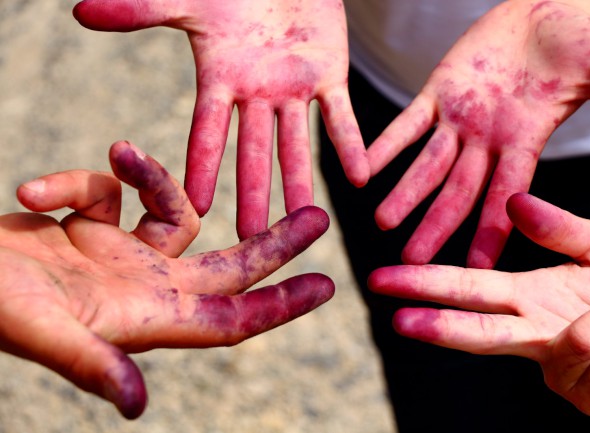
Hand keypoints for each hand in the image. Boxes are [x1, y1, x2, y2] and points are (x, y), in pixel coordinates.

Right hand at [1, 141, 332, 418]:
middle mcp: (146, 285)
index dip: (281, 306)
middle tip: (320, 215)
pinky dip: (83, 179)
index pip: (233, 318)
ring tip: (118, 154)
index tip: (327, 286)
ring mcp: (121, 254)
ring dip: (156, 177)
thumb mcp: (42, 333)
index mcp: (149, 317)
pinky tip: (36, 191)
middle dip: (275, 242)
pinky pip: (110, 189)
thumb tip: (136, 406)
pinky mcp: (93, 226)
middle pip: (231, 267)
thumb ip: (91, 363)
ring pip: (177, 211)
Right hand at [72, 0, 368, 237]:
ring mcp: (294, 89)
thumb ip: (141, 9)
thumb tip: (79, 10)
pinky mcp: (330, 77)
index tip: (197, 210)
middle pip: (253, 152)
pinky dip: (350, 144)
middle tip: (250, 240)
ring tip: (305, 224)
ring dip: (300, 183)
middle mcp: (257, 94)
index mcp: (221, 79)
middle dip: (252, 194)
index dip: (202, 168)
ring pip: (296, 144)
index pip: (208, 131)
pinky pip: (341, 116)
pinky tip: (361, 177)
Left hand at [367, 0, 589, 266]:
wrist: (541, 16)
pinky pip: (407, 123)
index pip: (508, 194)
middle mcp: (488, 140)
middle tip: (412, 263)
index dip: (493, 231)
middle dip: (437, 226)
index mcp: (526, 140)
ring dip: (405, 193)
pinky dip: (385, 144)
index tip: (476, 269)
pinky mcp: (438, 92)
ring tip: (381, 224)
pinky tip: (363, 168)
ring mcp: (459, 119)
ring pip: (427, 163)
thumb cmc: (576, 44)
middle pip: (458, 191)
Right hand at [369, 192, 589, 415]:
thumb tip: (512, 202)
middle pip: (480, 333)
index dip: (425, 284)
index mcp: (530, 296)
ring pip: (571, 341)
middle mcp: (538, 335)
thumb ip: (557, 228)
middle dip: (439, 326)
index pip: (466, 288)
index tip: (383, 277)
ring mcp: (565, 371)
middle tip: (398, 321)